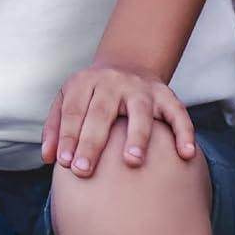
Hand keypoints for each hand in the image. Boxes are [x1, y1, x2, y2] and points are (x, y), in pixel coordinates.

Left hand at [40, 62, 197, 175]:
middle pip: (102, 112)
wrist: (127, 63)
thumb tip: (48, 158)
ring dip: (137, 135)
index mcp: (86, 82)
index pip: (74, 111)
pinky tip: (186, 154)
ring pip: (140, 111)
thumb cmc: (92, 94)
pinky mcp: (165, 94)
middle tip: (84, 171)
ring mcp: (141, 88)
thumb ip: (56, 127)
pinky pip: (177, 112)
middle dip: (92, 142)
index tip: (65, 164)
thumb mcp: (68, 99)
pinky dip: (184, 131)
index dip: (68, 136)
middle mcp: (113, 82)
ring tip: (132, 161)